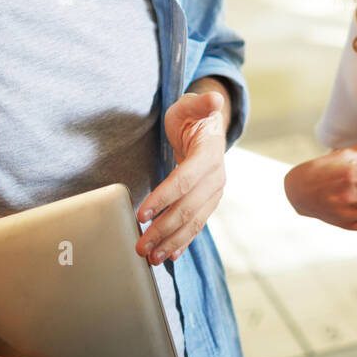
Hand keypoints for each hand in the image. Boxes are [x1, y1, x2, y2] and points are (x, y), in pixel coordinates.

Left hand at [136, 90, 226, 263]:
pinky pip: (197, 226)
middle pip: (188, 208)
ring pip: (194, 222)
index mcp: (210, 154)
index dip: (163, 197)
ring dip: (172, 241)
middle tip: (140, 245)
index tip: (141, 213)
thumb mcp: (191, 105)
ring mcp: (214, 193)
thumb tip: (215, 99)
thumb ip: (200, 103)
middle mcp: (216, 178)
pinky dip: (184, 242)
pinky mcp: (208, 203)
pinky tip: (170, 255)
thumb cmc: (192, 117)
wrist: (207, 130)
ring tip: (152, 257)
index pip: (185, 180)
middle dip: (163, 229)